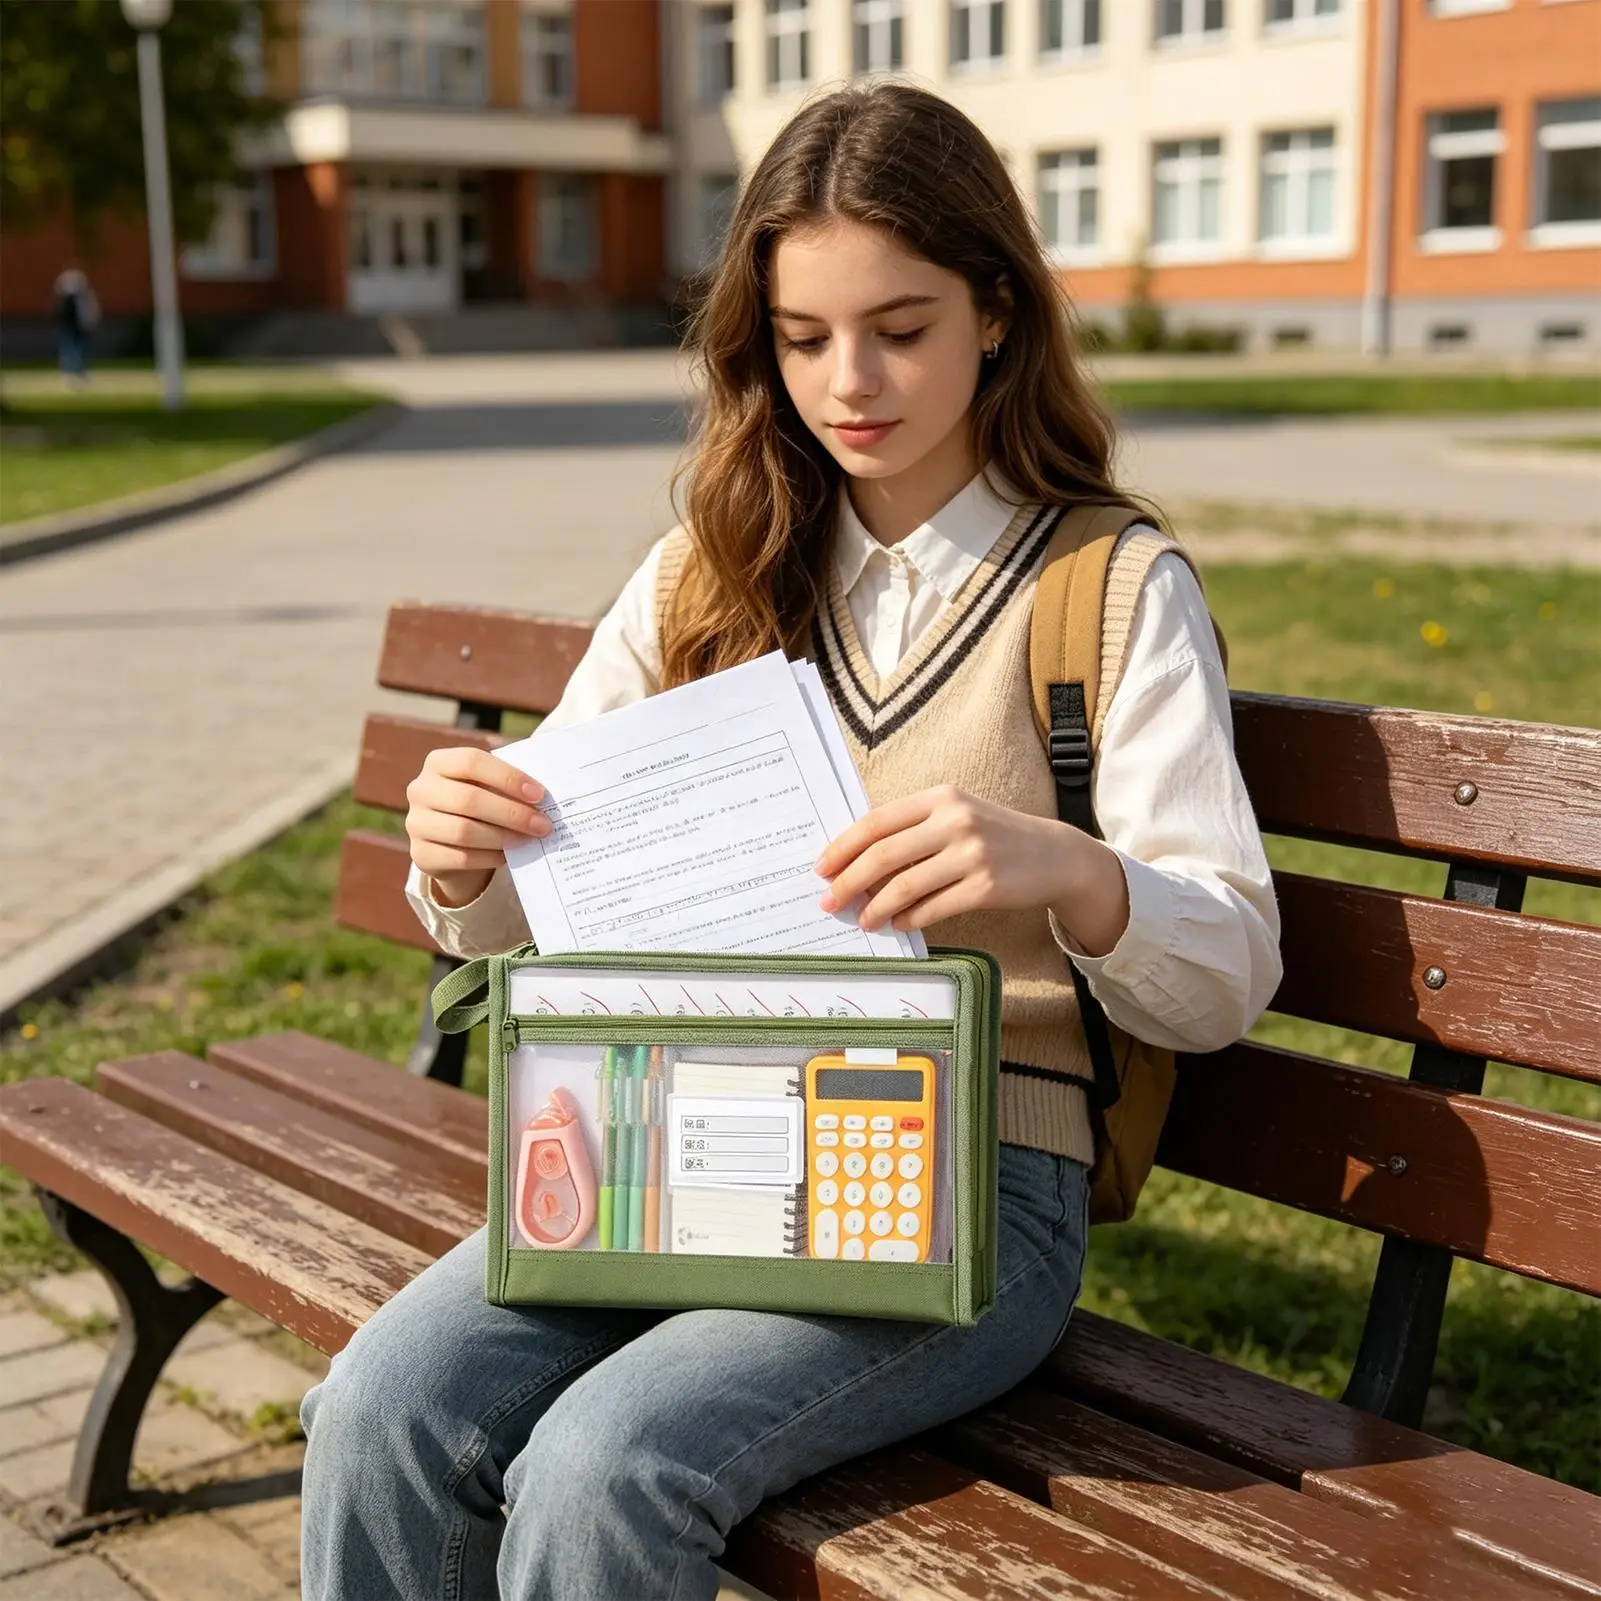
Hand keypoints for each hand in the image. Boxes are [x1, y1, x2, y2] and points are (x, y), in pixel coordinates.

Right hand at [405, 747, 550, 908]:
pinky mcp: (420, 854)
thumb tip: (542, 796)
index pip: (471, 762)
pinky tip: (508, 855)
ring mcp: (416, 823)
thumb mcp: (487, 784)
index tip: (539, 794)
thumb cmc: (479, 802)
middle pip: (468, 800)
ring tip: (529, 840)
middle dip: (512, 813)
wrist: (450, 839)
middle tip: (542, 824)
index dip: (507, 777)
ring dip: (503, 837)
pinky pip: (460, 857)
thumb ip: (508, 783)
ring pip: (463, 832)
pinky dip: (489, 857)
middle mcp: (421, 790)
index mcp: (438, 762)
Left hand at [815, 784, 1129, 953]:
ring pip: (904, 885)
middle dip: (848, 881)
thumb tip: (857, 861)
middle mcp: (955, 820)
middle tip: (830, 902)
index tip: (822, 868)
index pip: (877, 822)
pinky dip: (909, 919)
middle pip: (883, 854)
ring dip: (875, 907)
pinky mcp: (987, 887)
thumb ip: (913, 828)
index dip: (843, 847)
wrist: (1054, 856)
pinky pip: (933, 908)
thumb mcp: (957, 815)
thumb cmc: (995, 836)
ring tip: (863, 919)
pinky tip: (898, 924)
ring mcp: (973, 854)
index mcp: (941, 797)